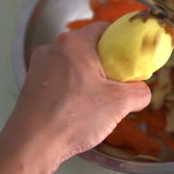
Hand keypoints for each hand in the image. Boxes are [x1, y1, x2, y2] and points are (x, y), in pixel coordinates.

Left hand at [0, 22, 149, 173]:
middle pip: (89, 47)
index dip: (122, 42)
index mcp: (74, 43)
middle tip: (117, 83)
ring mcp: (39, 65)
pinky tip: (77, 108)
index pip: (105, 29)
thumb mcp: (118, 104)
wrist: (32, 144)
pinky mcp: (32, 83)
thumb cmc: (72, 117)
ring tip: (97, 100)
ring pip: (73, 63)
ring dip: (88, 77)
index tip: (130, 59)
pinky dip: (71, 87)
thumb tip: (142, 90)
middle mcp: (53, 48)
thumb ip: (139, 92)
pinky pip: (59, 77)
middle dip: (106, 63)